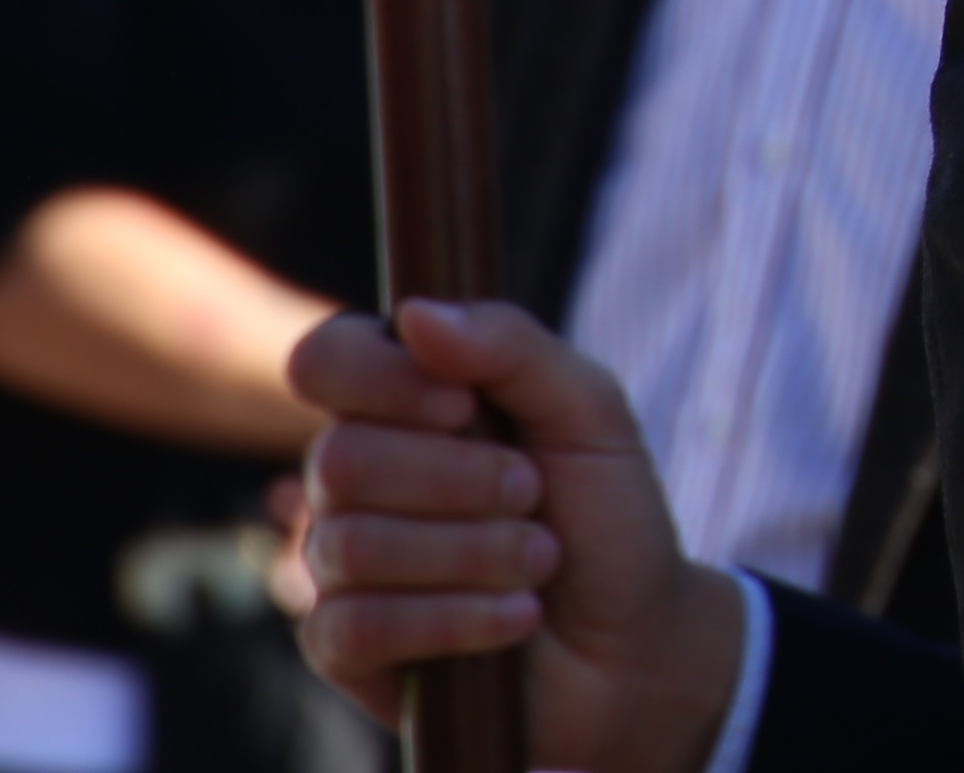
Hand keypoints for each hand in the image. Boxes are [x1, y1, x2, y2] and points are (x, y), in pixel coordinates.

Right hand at [282, 300, 753, 772]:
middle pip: (340, 458)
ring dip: (473, 553)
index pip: (327, 360)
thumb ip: (513, 348)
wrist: (637, 639)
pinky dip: (454, 618)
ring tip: (540, 559)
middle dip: (461, 481)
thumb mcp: (590, 413)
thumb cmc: (607, 516)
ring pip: (350, 544)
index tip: (465, 407)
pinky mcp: (346, 649)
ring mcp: (342, 566)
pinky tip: (515, 617)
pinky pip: (355, 626)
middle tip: (533, 495)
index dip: (380, 380)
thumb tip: (414, 314)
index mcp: (403, 406)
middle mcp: (356, 480)